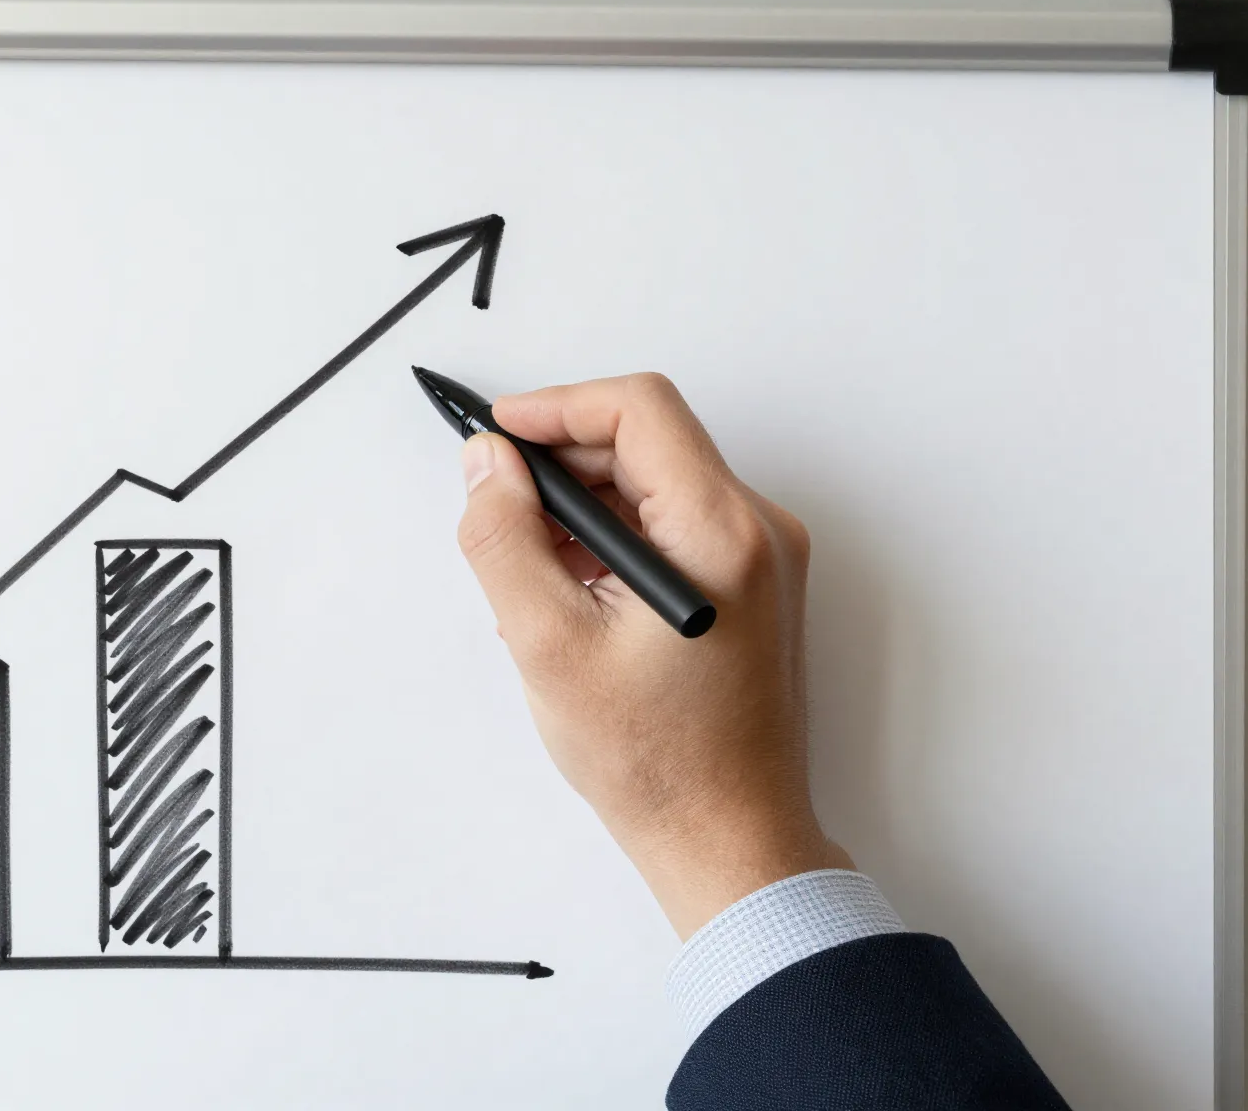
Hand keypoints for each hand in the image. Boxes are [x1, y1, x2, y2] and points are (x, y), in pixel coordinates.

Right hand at [454, 373, 849, 938]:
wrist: (727, 841)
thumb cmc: (655, 761)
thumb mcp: (548, 643)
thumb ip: (505, 538)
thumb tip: (485, 464)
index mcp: (721, 531)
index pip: (639, 409)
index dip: (556, 407)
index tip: (496, 434)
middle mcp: (758, 531)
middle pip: (647, 441)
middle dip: (561, 461)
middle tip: (495, 505)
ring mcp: (762, 560)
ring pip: (656, 485)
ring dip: (583, 506)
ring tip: (527, 570)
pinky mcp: (752, 589)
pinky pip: (672, 527)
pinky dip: (613, 541)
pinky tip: (568, 596)